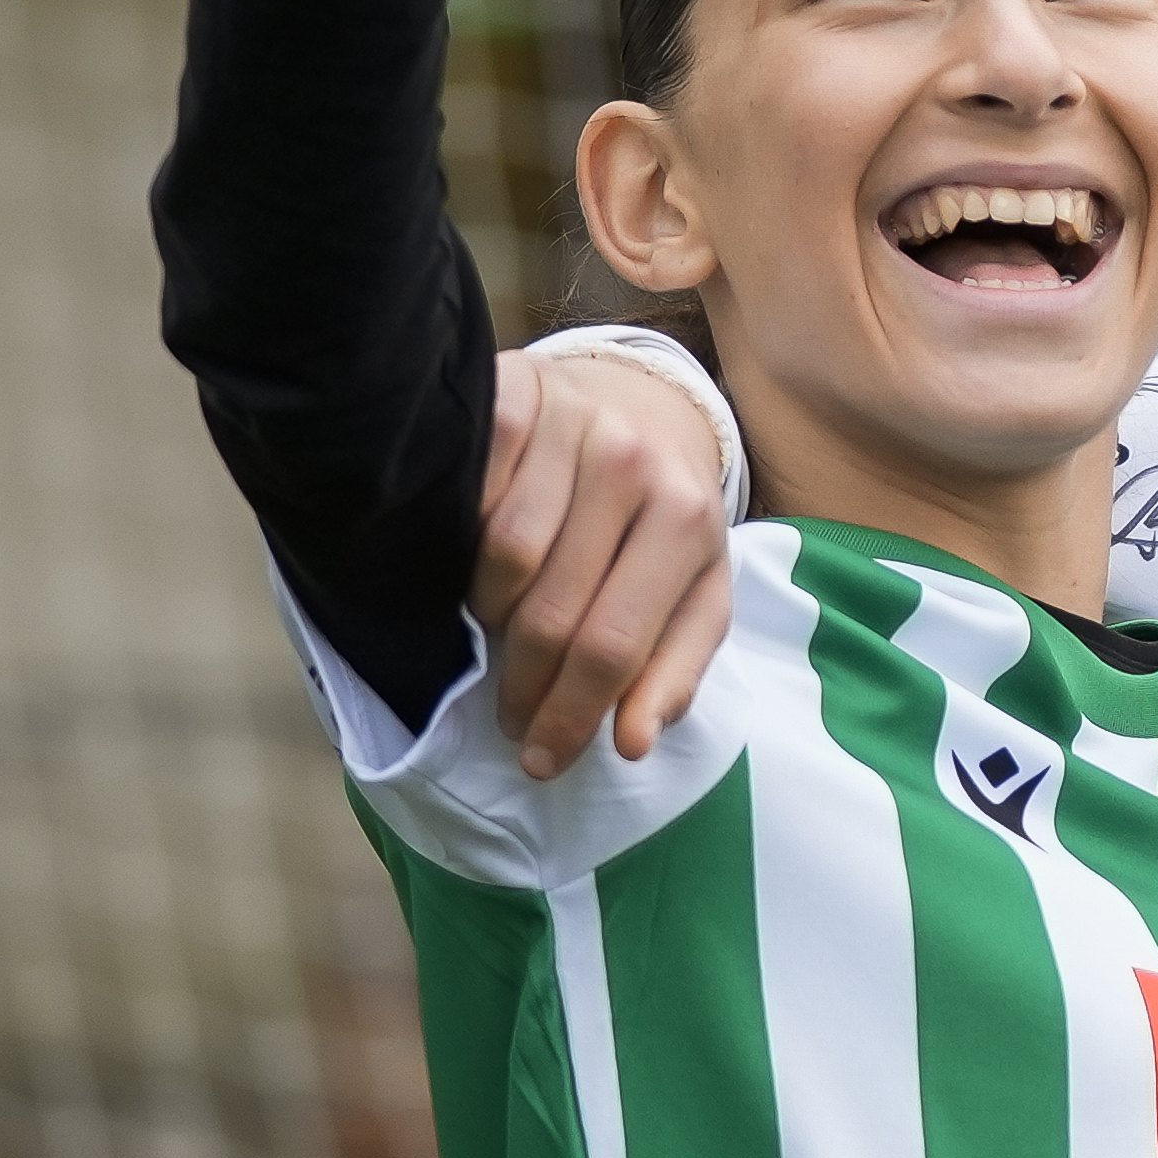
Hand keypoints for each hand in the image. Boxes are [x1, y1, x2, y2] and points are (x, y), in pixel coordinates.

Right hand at [473, 345, 744, 773]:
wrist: (640, 406)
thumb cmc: (665, 519)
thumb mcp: (698, 593)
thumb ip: (674, 670)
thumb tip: (631, 743)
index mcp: (688, 520)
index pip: (615, 644)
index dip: (570, 714)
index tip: (540, 760)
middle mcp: (632, 465)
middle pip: (551, 611)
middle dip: (524, 688)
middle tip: (511, 723)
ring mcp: (569, 425)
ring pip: (500, 559)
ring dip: (487, 619)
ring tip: (495, 640)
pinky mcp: (510, 397)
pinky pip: (466, 498)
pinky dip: (458, 546)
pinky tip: (467, 572)